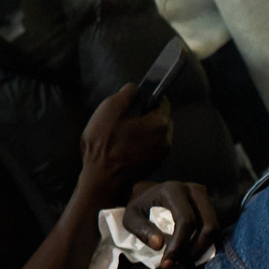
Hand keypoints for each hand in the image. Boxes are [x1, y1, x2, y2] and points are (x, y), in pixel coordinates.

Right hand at [78, 84, 171, 207]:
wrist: (101, 181)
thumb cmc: (102, 145)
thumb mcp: (108, 110)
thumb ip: (126, 94)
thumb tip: (135, 88)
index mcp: (158, 124)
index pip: (163, 102)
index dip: (150, 98)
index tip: (138, 100)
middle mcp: (166, 140)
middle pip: (162, 119)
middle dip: (149, 115)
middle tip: (128, 118)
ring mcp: (162, 155)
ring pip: (158, 134)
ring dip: (147, 131)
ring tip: (126, 133)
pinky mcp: (155, 166)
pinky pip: (154, 147)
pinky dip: (145, 144)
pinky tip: (128, 147)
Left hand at [122, 178, 217, 267]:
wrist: (148, 193)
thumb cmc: (140, 207)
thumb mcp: (131, 217)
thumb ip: (141, 229)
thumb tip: (159, 245)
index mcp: (173, 190)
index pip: (186, 220)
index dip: (180, 244)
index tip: (167, 262)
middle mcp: (193, 190)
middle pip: (208, 225)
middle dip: (195, 249)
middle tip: (178, 262)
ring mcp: (204, 196)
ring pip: (215, 228)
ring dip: (201, 249)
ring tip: (182, 260)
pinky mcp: (208, 205)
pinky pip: (214, 229)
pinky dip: (204, 245)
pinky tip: (188, 253)